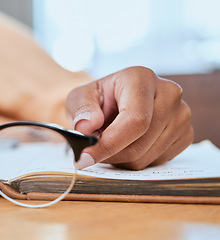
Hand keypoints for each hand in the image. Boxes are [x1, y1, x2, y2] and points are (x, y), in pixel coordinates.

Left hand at [66, 66, 193, 169]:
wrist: (115, 101)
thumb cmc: (98, 98)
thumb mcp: (80, 97)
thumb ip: (81, 109)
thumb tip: (86, 126)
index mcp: (141, 78)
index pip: (134, 119)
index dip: (109, 143)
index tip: (86, 157)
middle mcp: (169, 93)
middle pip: (140, 143)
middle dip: (110, 153)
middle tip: (91, 150)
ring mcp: (182, 114)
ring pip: (146, 157)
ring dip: (120, 158)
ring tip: (109, 142)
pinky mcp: (185, 134)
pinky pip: (156, 162)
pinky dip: (135, 161)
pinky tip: (126, 145)